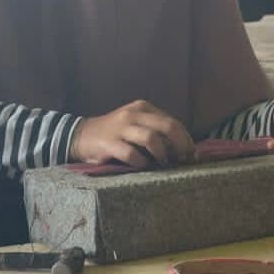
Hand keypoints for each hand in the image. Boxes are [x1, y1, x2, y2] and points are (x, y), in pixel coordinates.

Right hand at [69, 100, 194, 167]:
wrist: (82, 135)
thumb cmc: (116, 133)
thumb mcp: (136, 123)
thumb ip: (157, 130)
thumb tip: (183, 148)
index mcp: (143, 108)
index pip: (173, 121)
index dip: (186, 139)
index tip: (191, 154)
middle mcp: (133, 114)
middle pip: (167, 126)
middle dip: (180, 145)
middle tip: (183, 160)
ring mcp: (121, 128)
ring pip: (152, 138)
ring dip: (162, 153)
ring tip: (163, 163)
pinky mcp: (109, 144)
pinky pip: (131, 154)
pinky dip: (142, 162)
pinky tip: (143, 166)